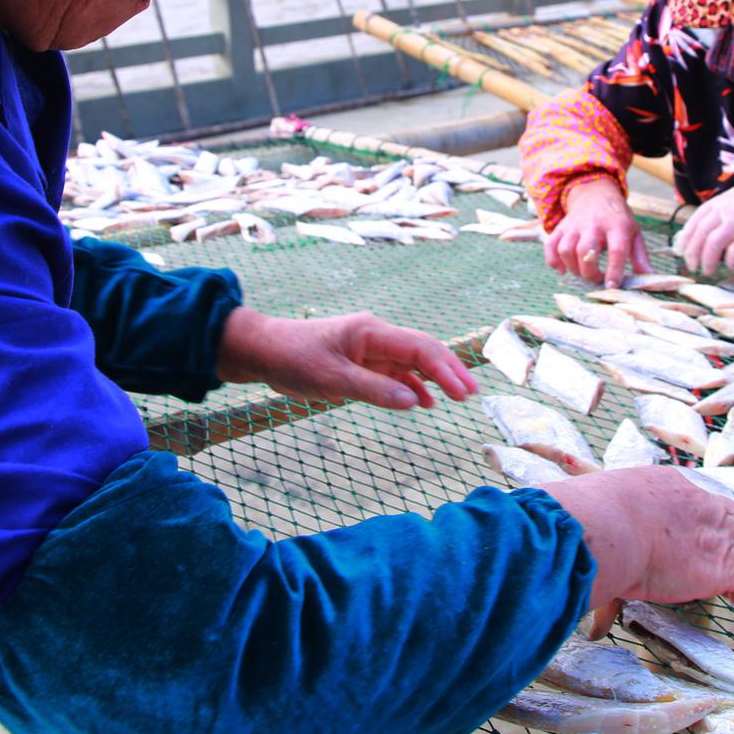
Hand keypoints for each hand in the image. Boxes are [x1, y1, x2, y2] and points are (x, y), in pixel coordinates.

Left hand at [216, 309, 478, 409]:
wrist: (262, 351)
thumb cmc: (293, 359)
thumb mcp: (332, 379)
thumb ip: (374, 389)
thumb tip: (415, 401)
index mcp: (371, 332)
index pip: (420, 349)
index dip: (446, 369)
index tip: (464, 391)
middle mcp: (375, 337)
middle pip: (422, 351)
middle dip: (449, 370)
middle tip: (471, 393)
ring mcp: (368, 349)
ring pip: (410, 362)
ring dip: (434, 378)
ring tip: (457, 396)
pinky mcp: (359, 361)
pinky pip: (393, 372)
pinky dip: (411, 385)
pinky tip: (424, 401)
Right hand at [541, 466, 733, 636]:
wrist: (603, 528)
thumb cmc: (586, 518)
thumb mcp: (596, 504)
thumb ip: (594, 516)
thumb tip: (560, 522)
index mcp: (666, 484)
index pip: (699, 498)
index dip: (701, 520)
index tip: (691, 540)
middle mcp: (697, 502)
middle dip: (733, 536)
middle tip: (719, 561)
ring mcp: (713, 531)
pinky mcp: (721, 563)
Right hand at [543, 177, 650, 286]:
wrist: (596, 193)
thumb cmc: (617, 218)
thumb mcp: (634, 232)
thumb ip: (640, 256)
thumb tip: (649, 277)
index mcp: (617, 226)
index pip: (616, 249)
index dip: (614, 270)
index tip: (612, 286)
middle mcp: (594, 224)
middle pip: (586, 251)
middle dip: (590, 272)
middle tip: (597, 280)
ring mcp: (575, 225)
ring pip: (566, 249)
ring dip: (573, 268)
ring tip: (582, 273)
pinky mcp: (561, 227)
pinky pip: (551, 246)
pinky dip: (553, 261)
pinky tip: (562, 269)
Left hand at [676, 179, 733, 274]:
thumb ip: (728, 218)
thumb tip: (707, 242)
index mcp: (727, 199)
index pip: (697, 218)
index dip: (687, 236)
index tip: (682, 249)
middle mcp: (730, 208)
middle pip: (700, 232)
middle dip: (692, 252)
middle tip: (692, 265)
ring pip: (711, 244)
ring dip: (706, 261)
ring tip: (708, 271)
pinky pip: (732, 254)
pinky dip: (729, 263)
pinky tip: (733, 266)